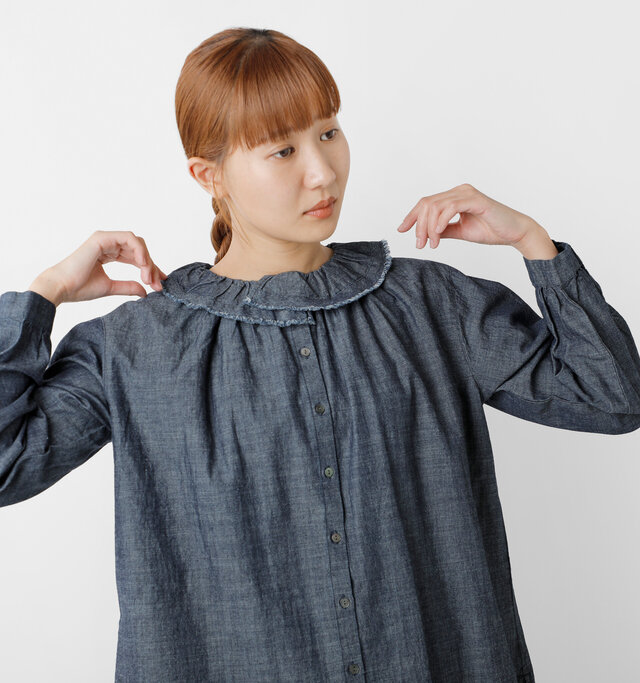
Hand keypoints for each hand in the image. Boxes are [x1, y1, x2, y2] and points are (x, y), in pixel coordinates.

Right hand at [29, 230, 167, 305]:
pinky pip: (128, 238)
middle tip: (157, 284)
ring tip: (149, 278)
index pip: (136, 257)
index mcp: (109, 253)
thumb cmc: (80, 287)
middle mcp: (108, 244)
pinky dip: (139, 250)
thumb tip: (146, 291)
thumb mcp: (111, 287)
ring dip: (147, 260)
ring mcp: (105, 239)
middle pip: (139, 250)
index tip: (160, 283)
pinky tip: (143, 265)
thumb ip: (129, 287)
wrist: (62, 288)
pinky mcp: (102, 238)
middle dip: (151, 266)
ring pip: (137, 243)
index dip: (150, 268)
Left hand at [397, 183, 540, 249]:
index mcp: (454, 197)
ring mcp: (467, 193)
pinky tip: (437, 235)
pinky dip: (440, 222)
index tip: (401, 230)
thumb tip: (424, 234)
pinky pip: (450, 207)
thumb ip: (443, 231)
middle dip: (418, 225)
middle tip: (419, 244)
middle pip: (427, 203)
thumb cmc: (491, 230)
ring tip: (430, 244)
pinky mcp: (476, 200)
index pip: (426, 203)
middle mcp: (459, 191)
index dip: (411, 216)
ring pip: (435, 206)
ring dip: (428, 227)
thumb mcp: (460, 232)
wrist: (514, 233)